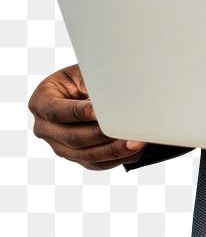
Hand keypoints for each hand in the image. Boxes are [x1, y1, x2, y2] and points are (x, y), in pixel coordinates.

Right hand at [28, 63, 147, 170]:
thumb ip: (91, 83)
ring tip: (135, 142)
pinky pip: (95, 164)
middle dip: (100, 134)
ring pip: (85, 155)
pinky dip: (115, 158)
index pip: (57, 111)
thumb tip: (111, 97)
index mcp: (41, 102)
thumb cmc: (83, 76)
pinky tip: (132, 151)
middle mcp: (45, 128)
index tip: (99, 112)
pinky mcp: (75, 157)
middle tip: (123, 128)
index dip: (78, 112)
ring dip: (112, 150)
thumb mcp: (83, 72)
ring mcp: (59, 146)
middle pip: (72, 137)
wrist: (84, 88)